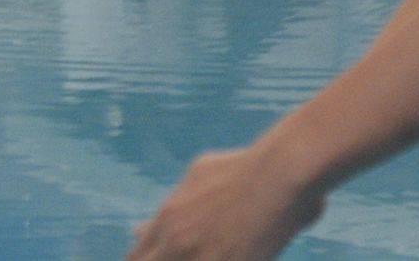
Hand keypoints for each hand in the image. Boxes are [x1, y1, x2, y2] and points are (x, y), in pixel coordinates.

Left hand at [128, 147, 326, 260]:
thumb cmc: (242, 168)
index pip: (136, 259)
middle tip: (183, 257)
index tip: (155, 260)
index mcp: (167, 218)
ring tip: (204, 254)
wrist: (282, 172)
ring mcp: (204, 258)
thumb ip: (167, 209)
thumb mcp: (195, 178)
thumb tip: (138, 229)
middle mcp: (178, 242)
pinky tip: (229, 258)